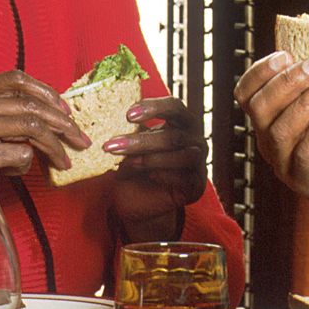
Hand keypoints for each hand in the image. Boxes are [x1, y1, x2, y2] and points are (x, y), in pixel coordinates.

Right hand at [0, 71, 90, 282]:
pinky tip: (13, 174)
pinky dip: (24, 167)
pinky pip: (18, 156)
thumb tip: (55, 113)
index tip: (65, 109)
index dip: (44, 91)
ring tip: (65, 162)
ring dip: (54, 148)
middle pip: (29, 106)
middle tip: (80, 139)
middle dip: (62, 124)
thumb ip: (5, 116)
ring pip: (30, 129)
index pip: (14, 79)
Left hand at [104, 96, 208, 242]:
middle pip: (174, 135)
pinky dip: (166, 175)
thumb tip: (109, 116)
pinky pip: (186, 177)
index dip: (154, 108)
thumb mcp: (128, 146)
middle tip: (112, 146)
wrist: (135, 202)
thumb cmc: (133, 166)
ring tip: (129, 163)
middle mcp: (193, 139)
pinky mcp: (197, 185)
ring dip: (153, 159)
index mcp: (179, 122)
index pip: (174, 106)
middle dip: (141, 141)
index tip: (128, 115)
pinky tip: (150, 176)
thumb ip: (128, 132)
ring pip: (184, 155)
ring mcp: (199, 162)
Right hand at [234, 51, 308, 224]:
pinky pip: (306, 156)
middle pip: (260, 109)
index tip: (285, 54)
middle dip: (288, 81)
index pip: (247, 95)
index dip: (260, 73)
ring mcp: (286, 166)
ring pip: (280, 131)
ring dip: (306, 102)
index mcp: (271, 121)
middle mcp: (271, 144)